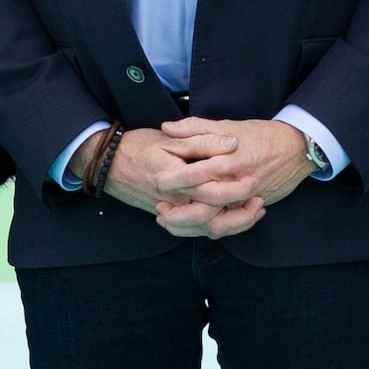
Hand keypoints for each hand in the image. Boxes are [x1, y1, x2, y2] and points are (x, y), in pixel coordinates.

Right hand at [102, 124, 243, 235]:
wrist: (109, 165)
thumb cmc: (138, 146)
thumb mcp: (170, 138)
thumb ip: (202, 139)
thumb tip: (232, 142)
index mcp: (174, 179)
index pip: (210, 190)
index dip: (236, 187)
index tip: (254, 177)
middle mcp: (172, 201)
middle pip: (212, 217)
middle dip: (240, 211)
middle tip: (259, 196)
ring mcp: (172, 212)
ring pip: (206, 229)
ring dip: (235, 223)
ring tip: (255, 209)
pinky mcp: (172, 217)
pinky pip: (198, 230)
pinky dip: (221, 226)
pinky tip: (237, 215)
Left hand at [159, 117, 314, 238]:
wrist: (297, 149)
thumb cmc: (261, 135)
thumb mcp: (228, 125)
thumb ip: (196, 128)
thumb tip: (167, 127)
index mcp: (227, 161)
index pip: (193, 174)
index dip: (171, 179)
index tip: (155, 180)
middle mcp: (236, 184)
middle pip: (202, 207)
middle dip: (177, 212)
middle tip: (159, 208)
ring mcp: (245, 200)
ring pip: (215, 224)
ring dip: (190, 226)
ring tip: (170, 219)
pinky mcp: (251, 208)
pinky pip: (228, 226)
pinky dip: (208, 228)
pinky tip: (192, 223)